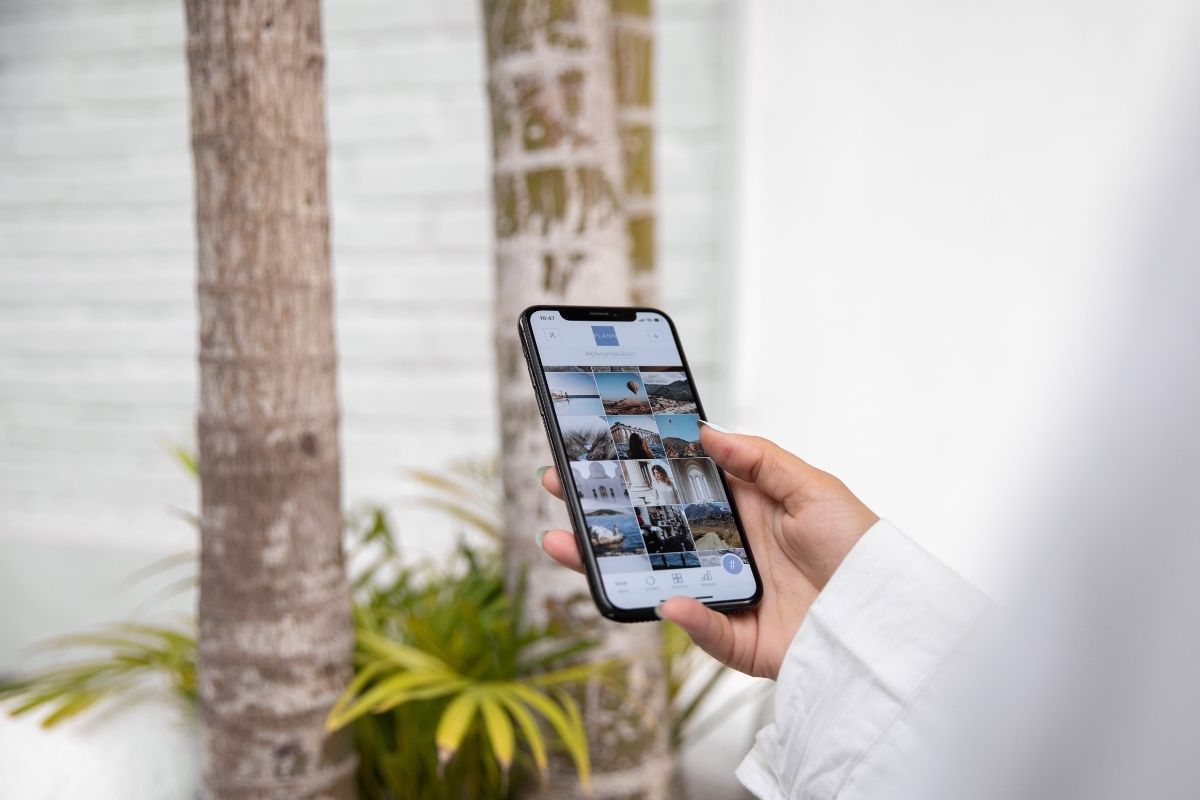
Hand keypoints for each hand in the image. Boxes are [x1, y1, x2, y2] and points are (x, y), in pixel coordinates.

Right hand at [539, 424, 877, 678]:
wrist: (888, 617)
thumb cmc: (859, 548)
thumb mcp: (814, 487)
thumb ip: (759, 459)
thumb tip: (705, 431)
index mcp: (738, 511)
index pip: (673, 487)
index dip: (634, 470)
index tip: (594, 450)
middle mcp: (721, 551)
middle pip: (649, 532)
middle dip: (599, 512)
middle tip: (558, 486)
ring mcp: (722, 595)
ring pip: (653, 579)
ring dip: (608, 565)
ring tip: (566, 544)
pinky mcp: (734, 640)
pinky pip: (699, 628)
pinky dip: (683, 617)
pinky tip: (666, 599)